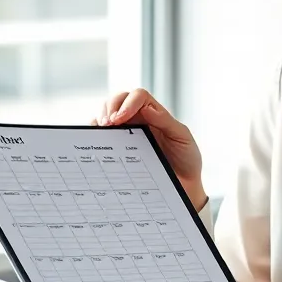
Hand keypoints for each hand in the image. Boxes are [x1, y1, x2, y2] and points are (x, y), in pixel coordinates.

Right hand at [93, 88, 205, 209]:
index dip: (127, 103)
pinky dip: (95, 135)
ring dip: (100, 119)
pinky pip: (102, 137)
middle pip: (118, 101)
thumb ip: (166, 121)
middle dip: (109, 108)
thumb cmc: (186, 159)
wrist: (184, 185)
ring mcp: (127, 133)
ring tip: (101, 131)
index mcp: (155, 114)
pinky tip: (97, 142)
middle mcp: (139, 119)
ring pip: (107, 115)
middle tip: (107, 124)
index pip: (138, 97)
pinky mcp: (118, 148)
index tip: (120, 118)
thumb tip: (146, 108)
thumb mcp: (182, 138)